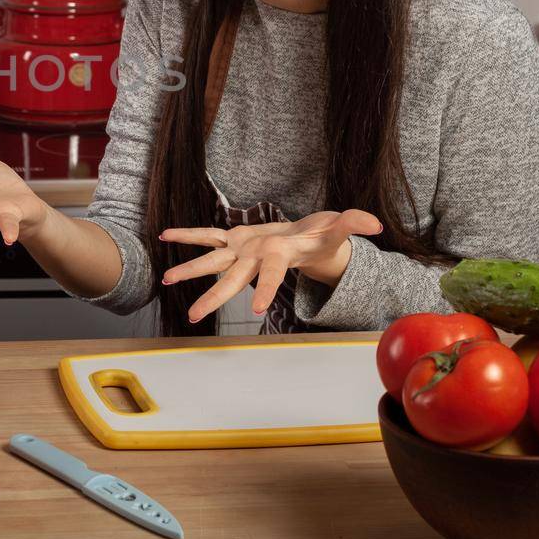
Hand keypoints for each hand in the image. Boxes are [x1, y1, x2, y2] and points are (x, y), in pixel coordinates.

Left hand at [159, 209, 381, 323]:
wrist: (306, 242)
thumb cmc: (323, 236)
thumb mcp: (338, 228)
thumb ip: (353, 223)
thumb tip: (373, 223)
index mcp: (278, 256)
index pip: (271, 275)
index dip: (265, 290)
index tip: (256, 311)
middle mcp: (256, 258)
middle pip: (232, 280)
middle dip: (213, 298)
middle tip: (193, 316)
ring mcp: (242, 250)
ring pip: (212, 261)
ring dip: (189, 269)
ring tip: (166, 279)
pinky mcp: (235, 238)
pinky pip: (207, 235)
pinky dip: (188, 234)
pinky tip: (165, 235)